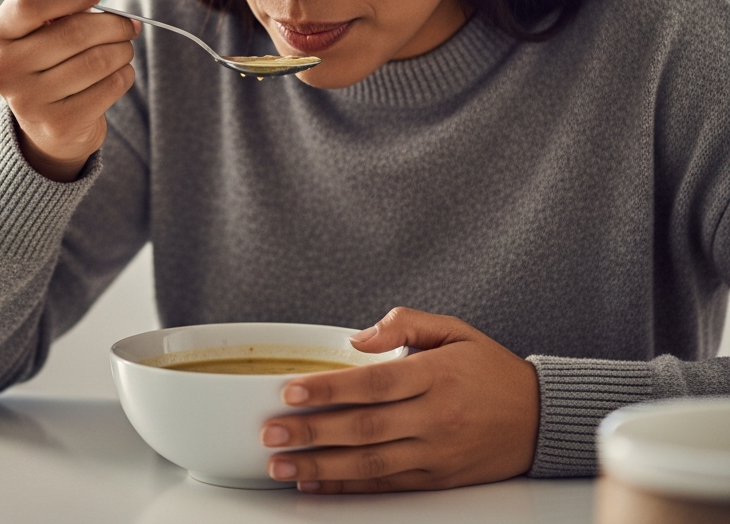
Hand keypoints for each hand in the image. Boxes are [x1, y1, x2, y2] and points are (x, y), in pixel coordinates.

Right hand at [0, 0, 140, 180]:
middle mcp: (5, 68)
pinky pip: (109, 87)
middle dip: (112, 24)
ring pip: (96, 61)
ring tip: (125, 47)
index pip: (31, 1)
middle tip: (129, 24)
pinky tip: (120, 72)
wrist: (49, 124)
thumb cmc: (49, 60)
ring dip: (122, 50)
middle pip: (73, 32)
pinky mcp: (59, 124)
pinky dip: (124, 74)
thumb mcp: (45, 24)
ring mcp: (29, 100)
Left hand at [261, 307, 539, 492]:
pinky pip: (386, 486)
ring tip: (281, 464)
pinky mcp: (438, 480)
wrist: (542, 418)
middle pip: (363, 428)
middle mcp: (435, 418)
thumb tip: (355, 339)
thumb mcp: (454, 329)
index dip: (328, 389)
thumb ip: (403, 325)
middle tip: (271, 432)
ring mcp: (436, 454)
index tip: (289, 391)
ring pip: (369, 464)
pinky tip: (316, 485)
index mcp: (436, 376)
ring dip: (320, 467)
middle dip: (311, 432)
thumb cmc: (490, 368)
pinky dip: (348, 488)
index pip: (371, 384)